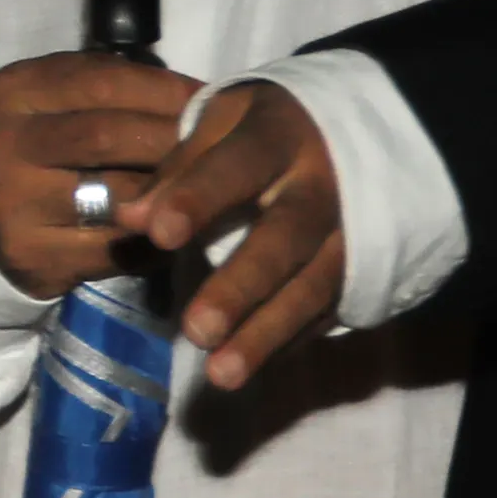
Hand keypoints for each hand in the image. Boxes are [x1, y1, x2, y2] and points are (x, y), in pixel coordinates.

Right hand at [0, 53, 199, 301]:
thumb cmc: (44, 146)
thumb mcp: (62, 101)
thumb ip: (117, 91)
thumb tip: (204, 98)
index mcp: (14, 91)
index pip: (103, 81)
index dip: (166, 91)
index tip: (211, 100)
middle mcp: (3, 143)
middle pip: (109, 137)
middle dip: (173, 142)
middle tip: (219, 151)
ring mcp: (12, 204)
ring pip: (118, 198)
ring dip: (171, 196)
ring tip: (203, 190)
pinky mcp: (32, 256)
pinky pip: (116, 249)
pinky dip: (154, 240)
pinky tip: (170, 229)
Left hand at [138, 80, 345, 391]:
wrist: (367, 133)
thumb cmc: (264, 130)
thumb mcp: (223, 122)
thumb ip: (178, 168)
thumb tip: (128, 216)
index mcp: (279, 135)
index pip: (238, 164)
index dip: (199, 196)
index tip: (158, 233)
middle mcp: (322, 185)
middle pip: (285, 237)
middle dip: (241, 287)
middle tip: (195, 331)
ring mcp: (351, 232)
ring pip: (313, 287)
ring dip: (266, 333)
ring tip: (222, 375)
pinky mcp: (362, 270)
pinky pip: (326, 310)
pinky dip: (288, 340)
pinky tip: (250, 367)